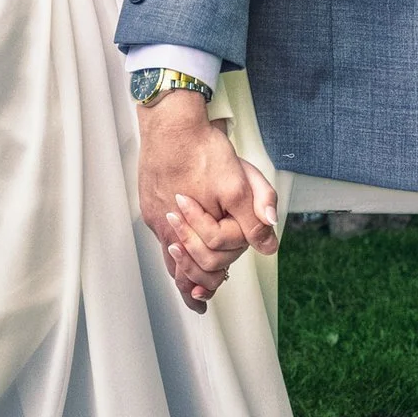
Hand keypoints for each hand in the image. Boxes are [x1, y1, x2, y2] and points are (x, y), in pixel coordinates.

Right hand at [136, 89, 277, 313]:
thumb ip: (255, 215)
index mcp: (191, 225)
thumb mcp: (238, 183)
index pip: (210, 258)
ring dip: (180, 271)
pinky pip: (159, 234)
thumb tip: (269, 245)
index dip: (221, 266)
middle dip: (195, 279)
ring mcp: (154, 215)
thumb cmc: (203, 150)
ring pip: (167, 253)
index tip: (220, 283)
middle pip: (182, 264)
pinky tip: (174, 247)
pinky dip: (170, 247)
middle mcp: (167, 226)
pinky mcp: (148, 202)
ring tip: (188, 288)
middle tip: (201, 294)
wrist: (171, 121)